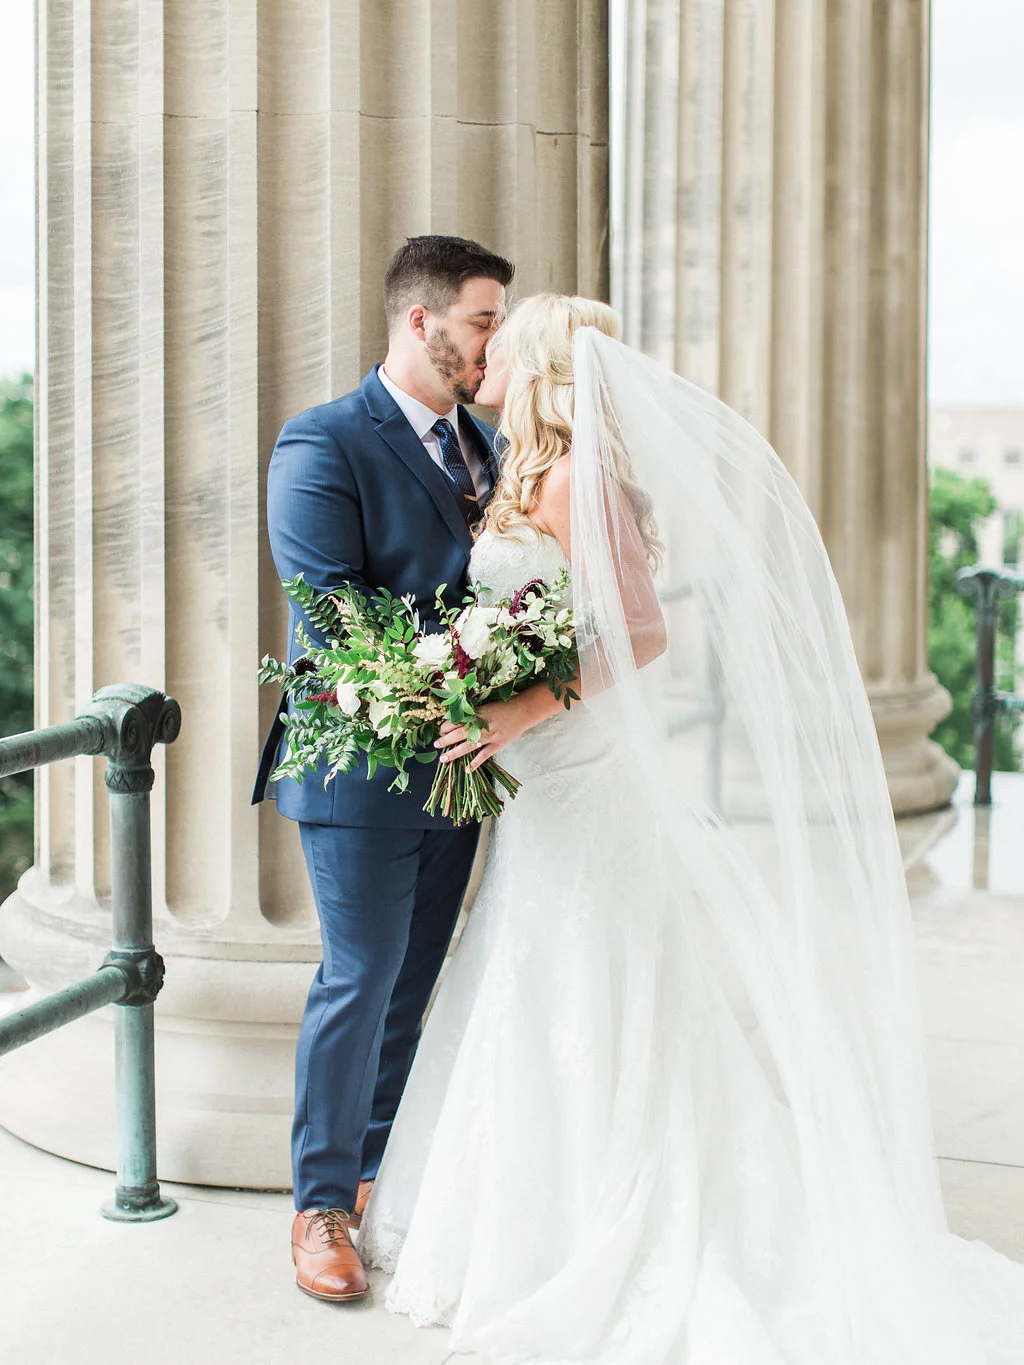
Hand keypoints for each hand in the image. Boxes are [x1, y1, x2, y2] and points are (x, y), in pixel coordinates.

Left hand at [435, 689, 556, 770]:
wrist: (522, 710)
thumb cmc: (503, 707)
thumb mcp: (485, 706)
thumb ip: (472, 714)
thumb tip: (456, 720)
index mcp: (477, 713)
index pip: (457, 721)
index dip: (446, 726)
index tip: (440, 729)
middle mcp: (481, 725)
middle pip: (459, 734)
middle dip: (445, 740)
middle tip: (435, 744)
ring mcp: (490, 736)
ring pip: (468, 746)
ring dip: (454, 753)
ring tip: (444, 758)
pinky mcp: (498, 744)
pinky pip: (484, 755)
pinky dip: (475, 763)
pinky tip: (467, 769)